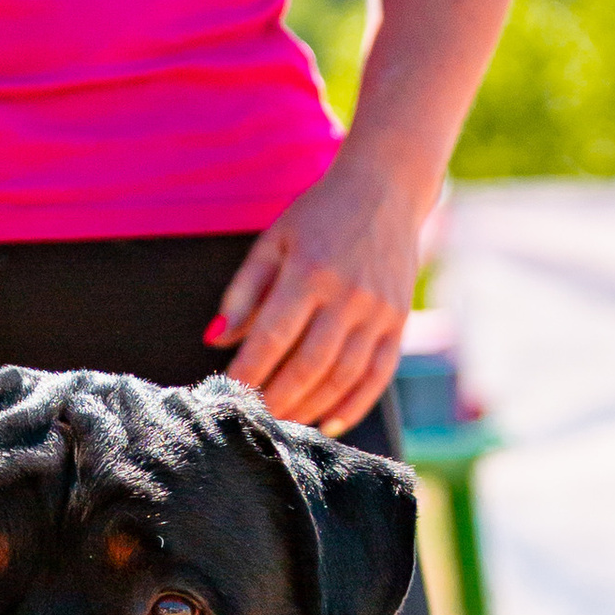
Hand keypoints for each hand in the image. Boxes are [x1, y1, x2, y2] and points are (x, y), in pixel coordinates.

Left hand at [206, 152, 420, 433]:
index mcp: (310, 272)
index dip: (248, 372)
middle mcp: (348, 295)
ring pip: (342, 377)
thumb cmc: (320, 216)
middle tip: (252, 420)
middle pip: (308, 366)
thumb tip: (216, 340)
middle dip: (276, 400)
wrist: (386, 189)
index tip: (227, 395)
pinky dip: (353, 406)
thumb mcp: (274, 241)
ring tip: (282, 424)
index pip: (272, 337)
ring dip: (309, 408)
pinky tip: (328, 424)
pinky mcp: (398, 321)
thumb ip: (243, 291)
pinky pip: (377, 376)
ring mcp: (379, 311)